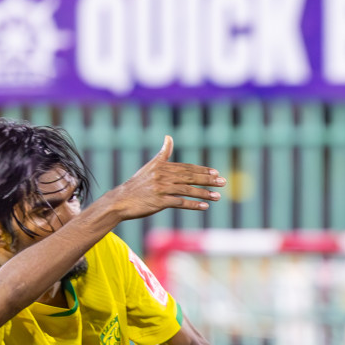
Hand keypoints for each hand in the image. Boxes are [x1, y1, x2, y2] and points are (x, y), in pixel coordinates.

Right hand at [107, 136, 225, 219]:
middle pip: (189, 177)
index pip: (186, 168)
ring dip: (204, 193)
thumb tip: (169, 137)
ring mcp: (161, 188)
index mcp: (162, 166)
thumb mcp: (150, 166)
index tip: (216, 173)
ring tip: (218, 197)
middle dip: (208, 180)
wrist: (121, 200)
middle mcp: (162, 176)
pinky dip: (193, 204)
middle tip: (223, 182)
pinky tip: (204, 206)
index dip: (202, 170)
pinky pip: (180, 202)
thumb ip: (163, 154)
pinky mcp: (159, 201)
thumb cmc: (138, 185)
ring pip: (187, 190)